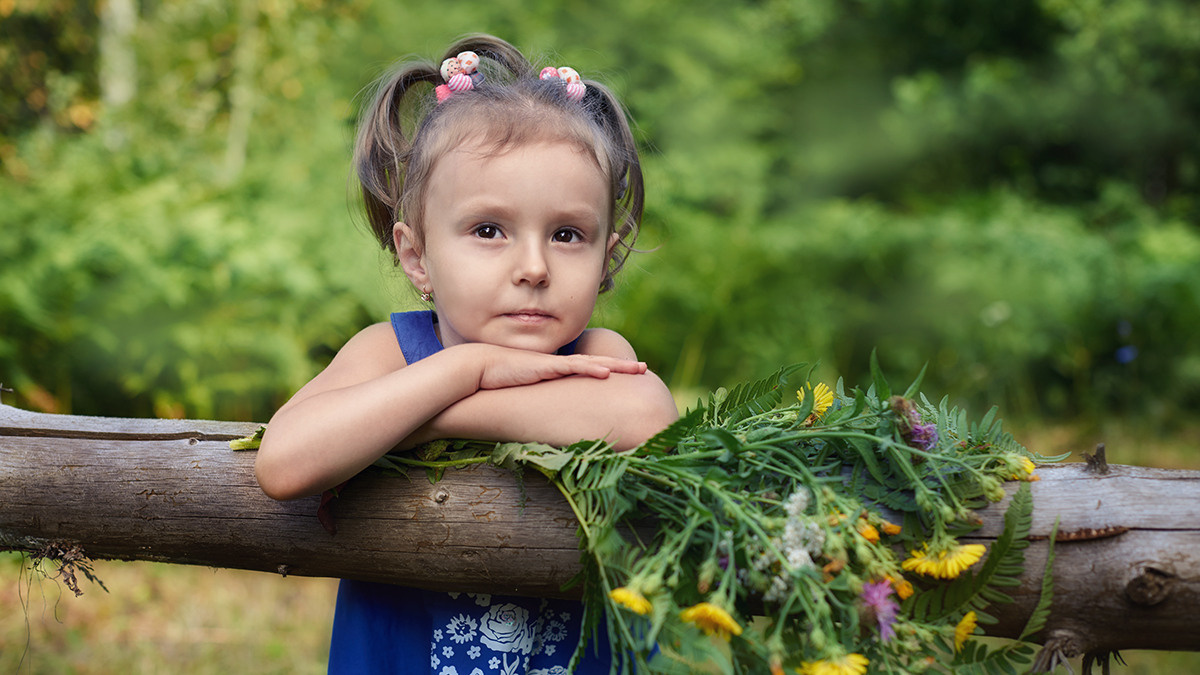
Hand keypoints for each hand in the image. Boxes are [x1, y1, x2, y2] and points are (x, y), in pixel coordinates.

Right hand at [462, 343, 647, 390]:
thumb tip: (548, 414)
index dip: (610, 369)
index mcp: (558, 369)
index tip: (628, 374)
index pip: (590, 368)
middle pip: (598, 363)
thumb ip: (540, 397)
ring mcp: (555, 363)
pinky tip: (606, 372)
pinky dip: (591, 369)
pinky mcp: (546, 366)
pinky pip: (572, 367)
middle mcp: (561, 363)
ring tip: (637, 368)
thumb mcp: (527, 391)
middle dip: (622, 365)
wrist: (480, 368)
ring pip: (592, 363)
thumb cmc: (501, 380)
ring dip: (615, 366)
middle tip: (644, 368)